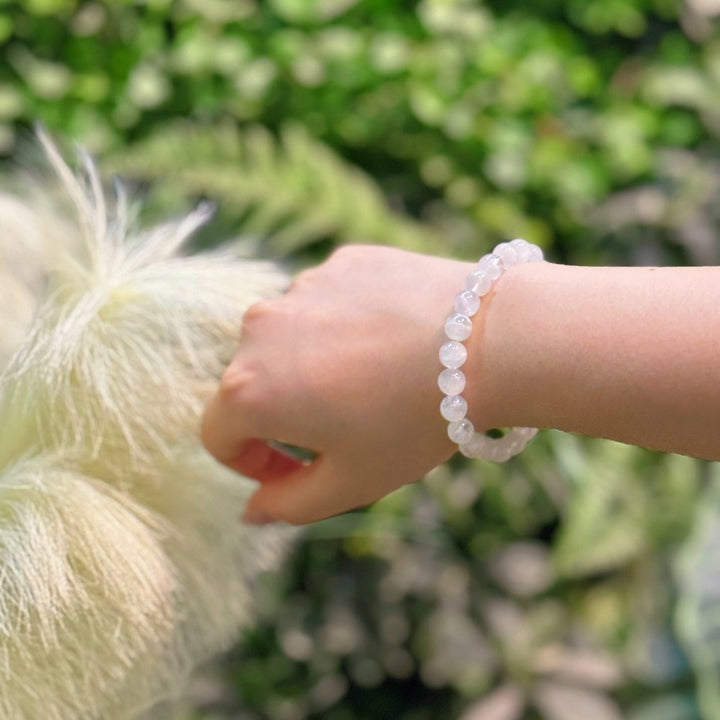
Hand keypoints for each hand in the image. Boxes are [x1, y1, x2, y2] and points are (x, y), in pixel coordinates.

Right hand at [201, 245, 473, 523]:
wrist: (485, 341)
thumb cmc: (413, 421)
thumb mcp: (350, 482)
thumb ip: (288, 505)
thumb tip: (252, 510)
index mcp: (248, 390)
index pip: (219, 435)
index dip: (249, 462)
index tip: (290, 470)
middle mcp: (260, 330)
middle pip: (252, 382)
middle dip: (283, 412)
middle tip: (342, 427)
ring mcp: (301, 287)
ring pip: (290, 339)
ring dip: (313, 364)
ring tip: (373, 380)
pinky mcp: (341, 262)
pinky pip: (327, 302)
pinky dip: (344, 325)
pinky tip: (391, 340)